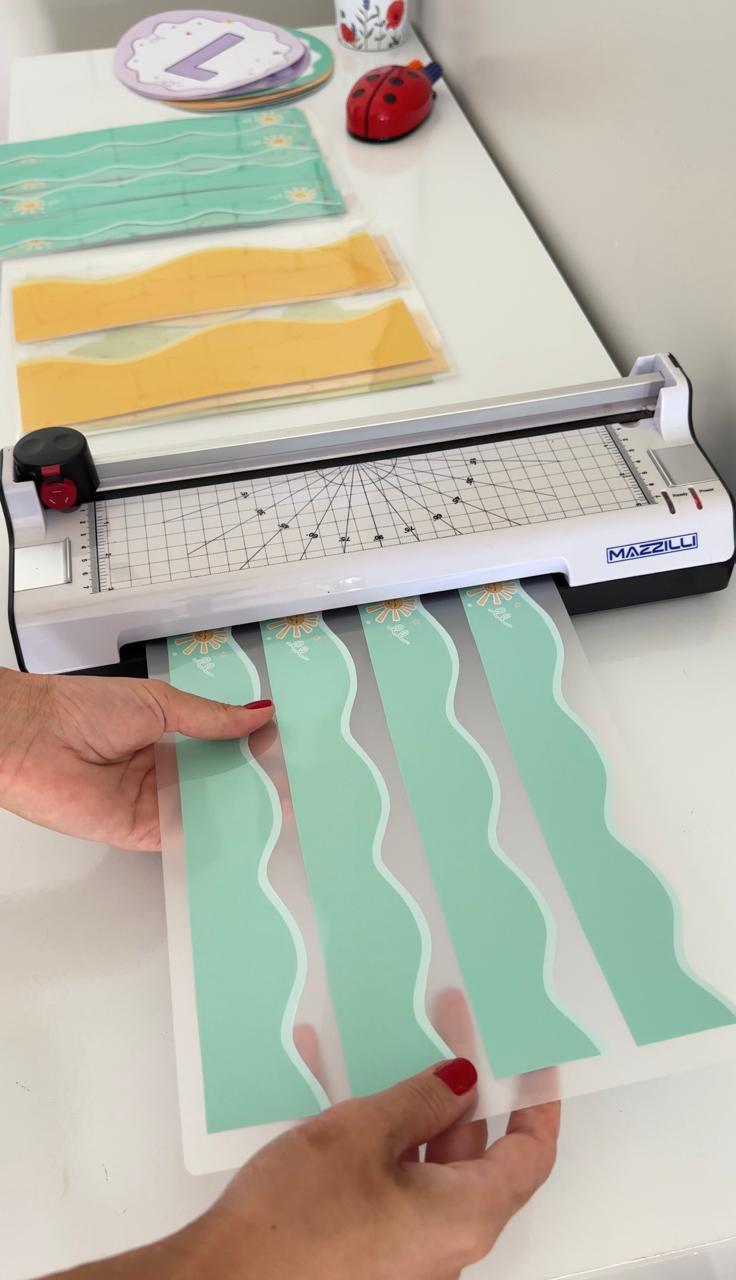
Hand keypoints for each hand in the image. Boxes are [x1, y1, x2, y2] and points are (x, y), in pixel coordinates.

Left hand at [0, 668, 273, 850]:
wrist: (31, 737)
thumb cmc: (78, 709)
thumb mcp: (159, 703)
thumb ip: (210, 717)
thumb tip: (256, 714)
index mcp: (163, 732)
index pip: (217, 744)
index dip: (248, 747)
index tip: (281, 749)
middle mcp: (158, 769)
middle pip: (215, 781)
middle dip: (250, 782)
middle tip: (289, 782)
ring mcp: (149, 802)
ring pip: (205, 812)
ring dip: (237, 812)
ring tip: (279, 809)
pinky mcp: (137, 832)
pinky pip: (180, 839)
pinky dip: (210, 839)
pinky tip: (240, 835)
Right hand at [57, 1060, 557, 1279]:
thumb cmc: (297, 1222)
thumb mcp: (364, 1134)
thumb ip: (421, 1099)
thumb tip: (461, 1081)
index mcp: (464, 1216)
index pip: (529, 1155)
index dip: (536, 1103)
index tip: (534, 1059)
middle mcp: (443, 1240)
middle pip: (471, 1151)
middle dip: (458, 1084)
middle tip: (447, 1025)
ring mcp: (402, 1246)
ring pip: (419, 1158)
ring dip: (403, 1099)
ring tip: (385, 1040)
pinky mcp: (362, 1245)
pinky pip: (379, 1176)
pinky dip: (364, 1130)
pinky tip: (325, 1077)